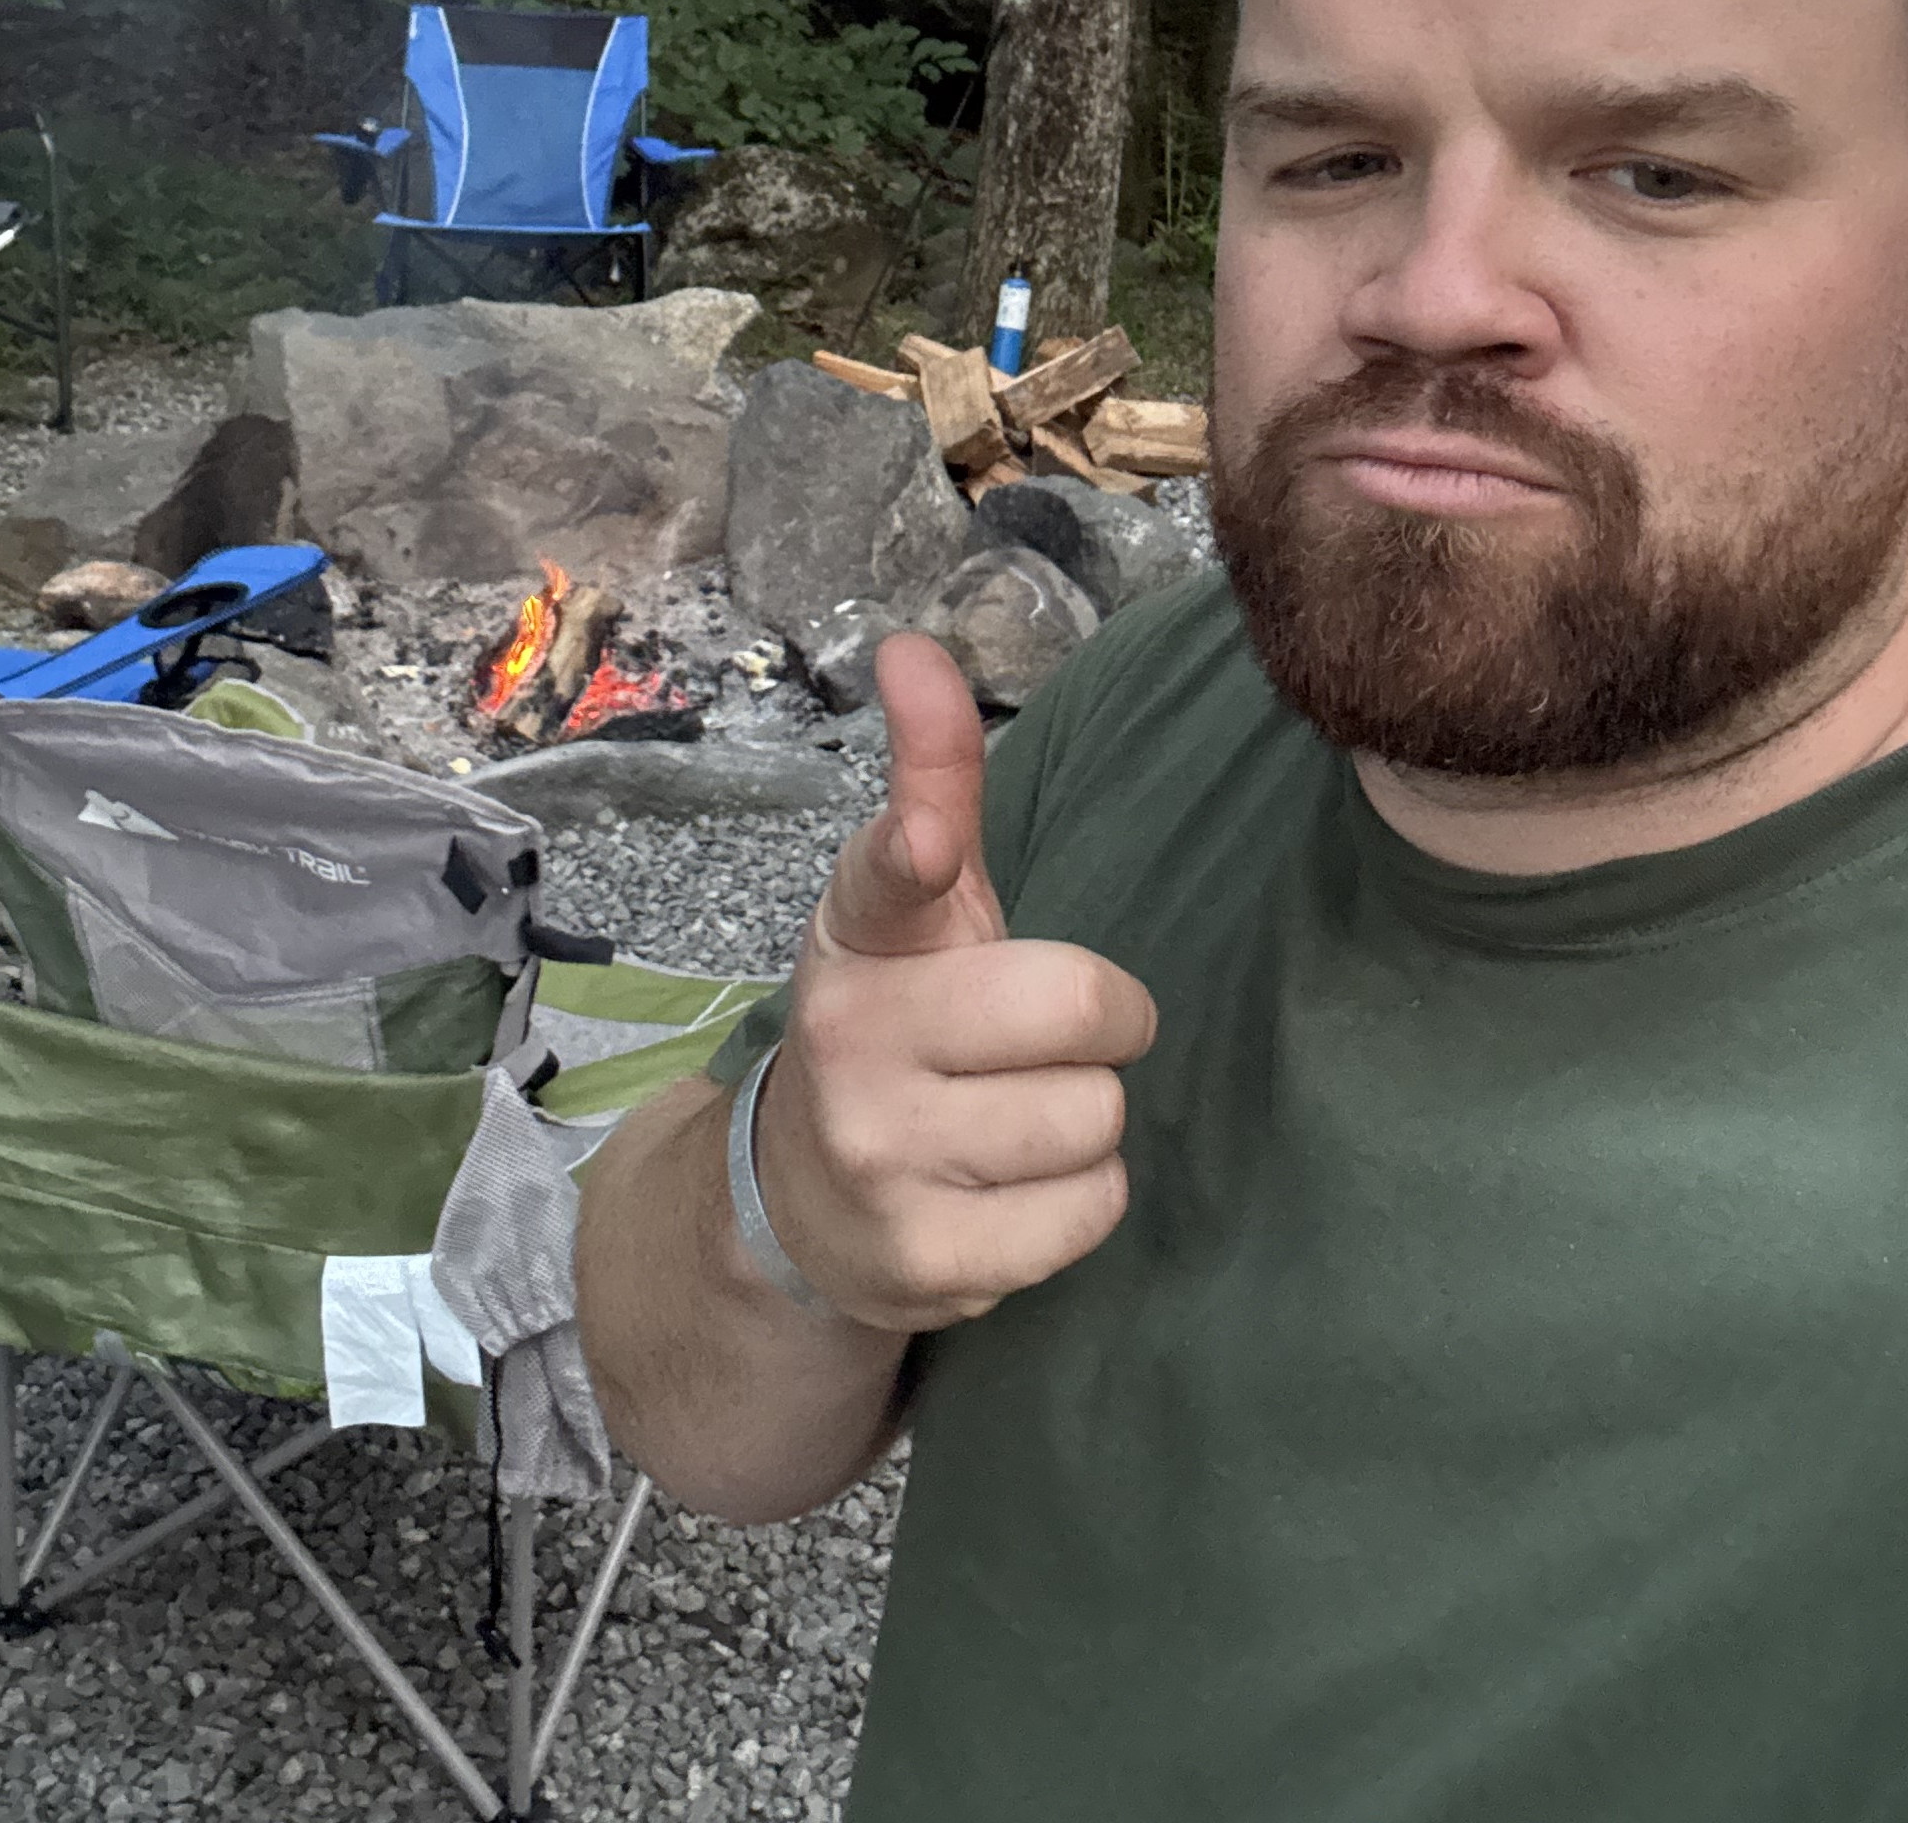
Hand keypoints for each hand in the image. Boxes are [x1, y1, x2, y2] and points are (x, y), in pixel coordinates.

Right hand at [748, 631, 1155, 1332]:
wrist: (805, 1201)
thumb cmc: (901, 1018)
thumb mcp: (915, 901)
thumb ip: (934, 776)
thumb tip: (911, 644)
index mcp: (861, 930)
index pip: (887, 871)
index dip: (917, 848)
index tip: (929, 840)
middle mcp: (851, 1038)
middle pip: (1078, 1005)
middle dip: (1102, 1022)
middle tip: (1056, 1036)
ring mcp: (879, 1156)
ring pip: (1095, 1118)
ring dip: (1087, 1120)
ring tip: (1019, 1117)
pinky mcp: (922, 1261)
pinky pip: (1087, 1214)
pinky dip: (1079, 1203)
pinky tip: (1015, 1189)